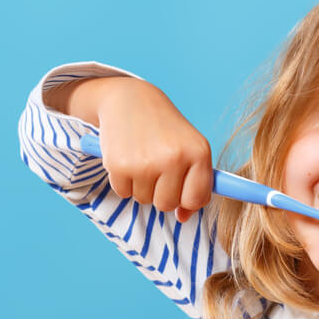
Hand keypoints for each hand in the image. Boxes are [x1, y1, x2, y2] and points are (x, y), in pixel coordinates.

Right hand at [93, 80, 212, 221]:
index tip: (180, 186)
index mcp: (198, 152)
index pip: (196, 200)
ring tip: (142, 157)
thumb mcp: (189, 149)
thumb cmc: (165, 130)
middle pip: (167, 204)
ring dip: (142, 185)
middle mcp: (174, 158)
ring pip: (144, 200)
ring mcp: (146, 163)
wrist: (130, 99)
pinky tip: (127, 157)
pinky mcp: (119, 166)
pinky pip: (124, 193)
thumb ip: (194, 185)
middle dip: (161, 191)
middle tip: (157, 165)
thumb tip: (183, 218)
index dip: (186, 198)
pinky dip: (124, 181)